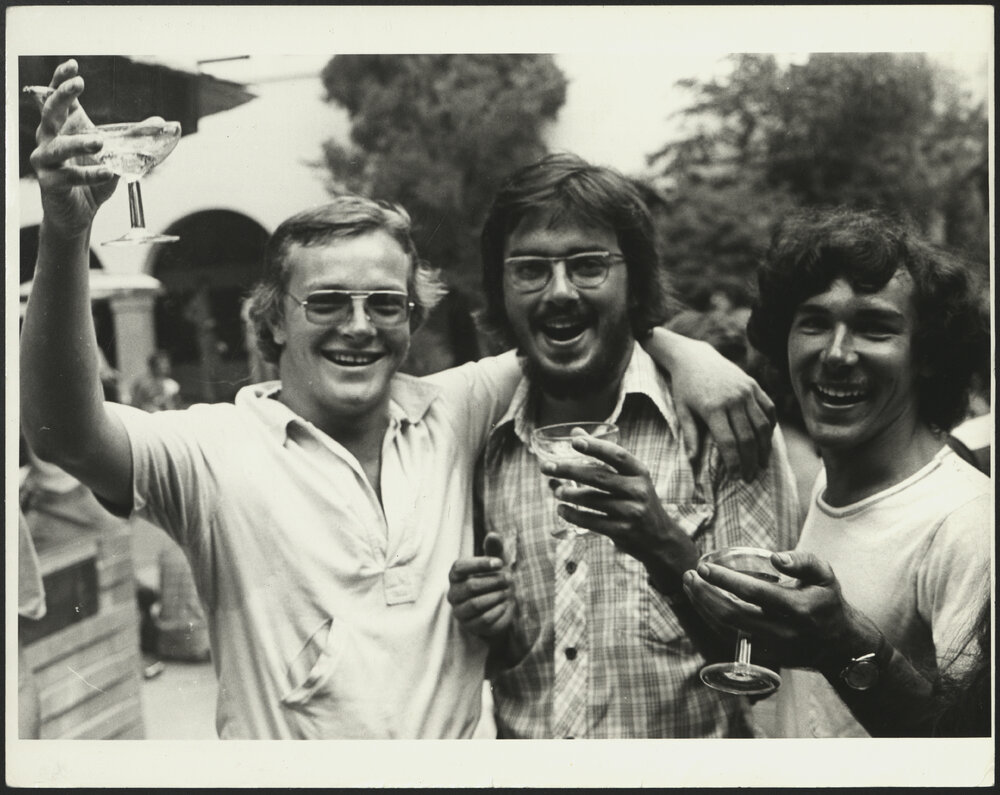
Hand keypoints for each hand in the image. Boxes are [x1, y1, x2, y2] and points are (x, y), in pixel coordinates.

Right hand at [28, 59, 117, 237]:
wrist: (78, 215)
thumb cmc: (93, 180)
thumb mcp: (115, 155)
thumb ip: (133, 137)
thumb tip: (161, 121)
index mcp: (63, 128)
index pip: (57, 98)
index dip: (61, 80)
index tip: (73, 65)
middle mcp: (49, 139)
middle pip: (50, 112)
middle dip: (62, 96)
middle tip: (79, 85)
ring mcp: (46, 161)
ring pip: (58, 146)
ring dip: (79, 142)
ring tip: (100, 142)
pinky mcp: (51, 183)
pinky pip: (70, 176)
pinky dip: (90, 174)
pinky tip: (107, 173)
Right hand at [447, 533, 515, 639]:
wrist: (498, 607)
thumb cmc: (493, 579)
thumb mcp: (495, 563)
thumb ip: (493, 548)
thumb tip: (493, 535)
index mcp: (455, 575)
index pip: (459, 567)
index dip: (479, 564)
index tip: (500, 562)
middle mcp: (453, 594)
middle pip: (471, 586)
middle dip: (493, 581)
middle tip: (509, 578)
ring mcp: (460, 611)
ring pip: (477, 604)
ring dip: (496, 596)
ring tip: (508, 591)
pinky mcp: (470, 626)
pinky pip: (484, 618)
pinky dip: (498, 610)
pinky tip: (506, 603)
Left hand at [542, 433, 698, 591]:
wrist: (659, 538)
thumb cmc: (637, 500)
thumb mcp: (629, 476)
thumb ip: (603, 455)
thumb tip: (576, 432)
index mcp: (639, 472)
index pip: (617, 455)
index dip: (596, 446)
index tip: (574, 441)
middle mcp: (637, 490)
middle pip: (598, 477)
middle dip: (569, 470)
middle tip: (547, 467)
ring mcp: (631, 512)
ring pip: (592, 500)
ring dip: (568, 494)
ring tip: (556, 491)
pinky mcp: (622, 531)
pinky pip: (591, 521)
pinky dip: (573, 515)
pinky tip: (562, 510)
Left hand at [672, 341, 774, 481]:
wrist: (694, 358)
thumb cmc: (685, 387)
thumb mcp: (682, 410)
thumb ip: (689, 435)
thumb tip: (691, 461)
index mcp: (713, 408)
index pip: (728, 442)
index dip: (734, 463)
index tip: (735, 477)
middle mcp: (733, 399)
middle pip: (748, 437)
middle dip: (750, 461)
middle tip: (749, 477)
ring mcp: (746, 391)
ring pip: (763, 425)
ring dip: (764, 448)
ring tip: (761, 464)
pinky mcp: (754, 385)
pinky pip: (768, 409)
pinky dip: (771, 426)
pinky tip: (767, 440)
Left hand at [681, 550, 877, 669]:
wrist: (838, 646)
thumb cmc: (826, 602)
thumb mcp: (825, 576)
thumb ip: (803, 561)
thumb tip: (775, 558)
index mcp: (799, 609)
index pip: (754, 593)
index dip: (725, 580)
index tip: (704, 567)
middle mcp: (784, 632)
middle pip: (733, 614)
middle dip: (705, 594)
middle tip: (690, 574)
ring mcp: (773, 648)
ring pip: (727, 629)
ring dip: (703, 607)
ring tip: (690, 585)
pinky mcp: (765, 658)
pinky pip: (730, 638)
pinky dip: (712, 620)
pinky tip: (702, 603)